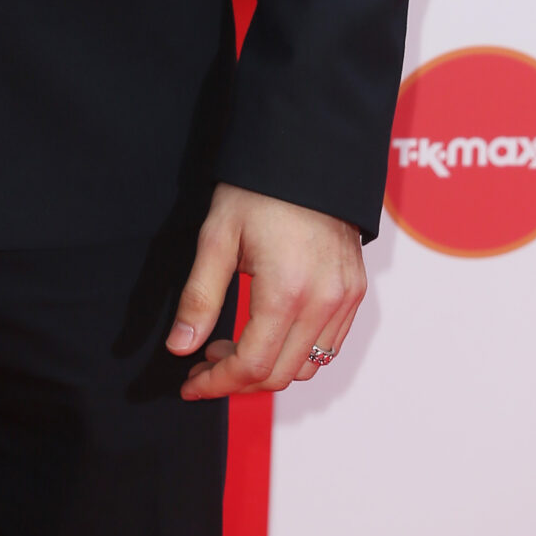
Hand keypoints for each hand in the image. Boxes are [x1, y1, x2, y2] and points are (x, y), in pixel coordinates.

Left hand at [167, 181, 364, 399]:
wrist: (307, 153)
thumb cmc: (257, 190)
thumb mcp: (217, 237)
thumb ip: (199, 297)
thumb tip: (179, 346)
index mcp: (286, 292)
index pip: (251, 365)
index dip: (216, 382)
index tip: (189, 382)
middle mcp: (324, 303)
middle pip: (279, 374)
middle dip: (236, 379)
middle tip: (203, 361)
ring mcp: (345, 299)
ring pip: (308, 366)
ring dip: (267, 368)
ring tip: (231, 344)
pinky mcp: (356, 291)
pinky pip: (329, 344)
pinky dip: (296, 351)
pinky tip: (266, 330)